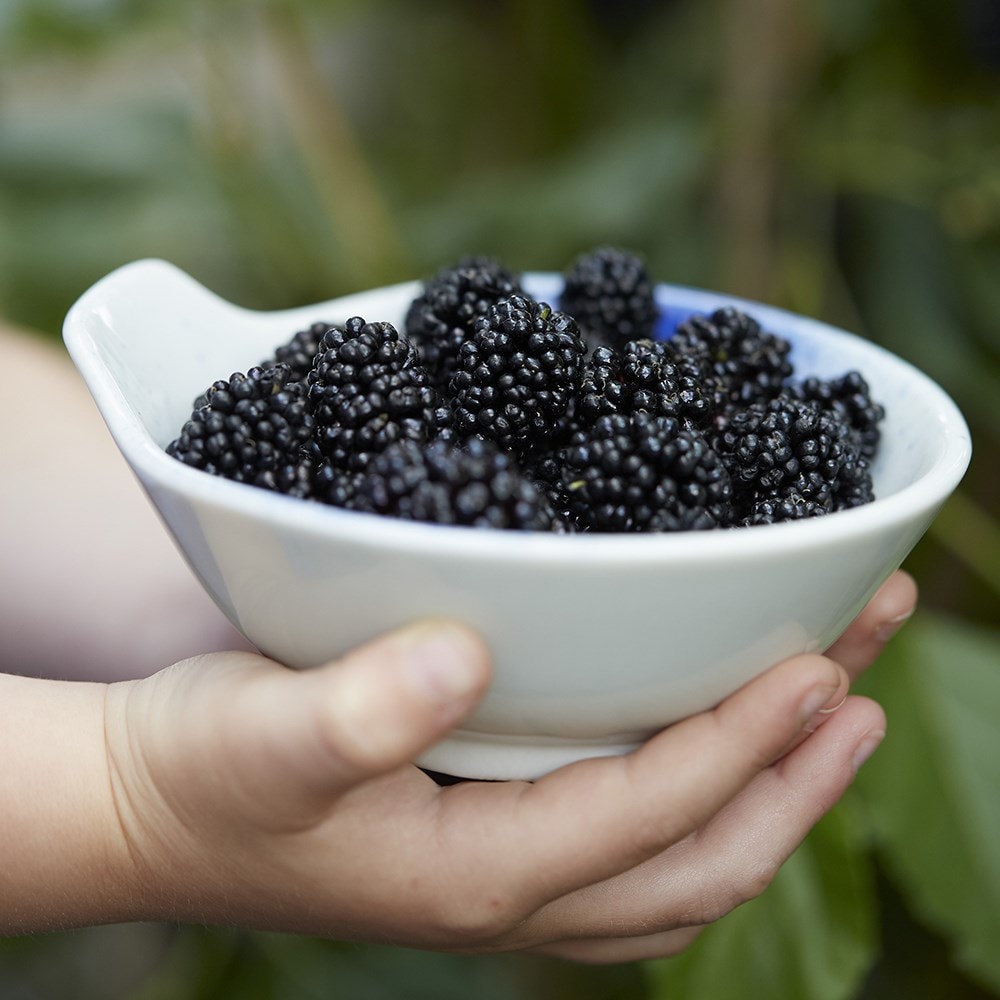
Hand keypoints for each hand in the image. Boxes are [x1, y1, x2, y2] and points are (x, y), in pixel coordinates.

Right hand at [88, 571, 914, 961]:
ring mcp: (510, 880)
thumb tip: (465, 658)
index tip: (820, 667)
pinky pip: (637, 853)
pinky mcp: (495, 843)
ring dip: (770, 793)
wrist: (151, 805)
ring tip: (833, 716)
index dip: (746, 745)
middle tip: (867, 684)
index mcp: (476, 873)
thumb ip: (357, 711)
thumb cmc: (204, 769)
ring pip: (683, 867)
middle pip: (702, 858)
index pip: (653, 814)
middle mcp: (513, 892)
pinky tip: (720, 753)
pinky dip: (704, 808)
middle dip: (799, 778)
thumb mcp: (262, 735)